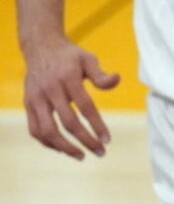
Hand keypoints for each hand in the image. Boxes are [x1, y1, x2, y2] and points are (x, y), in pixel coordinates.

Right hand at [22, 35, 118, 158]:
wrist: (41, 48)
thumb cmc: (70, 56)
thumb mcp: (88, 59)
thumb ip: (101, 74)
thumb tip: (117, 80)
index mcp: (68, 78)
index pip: (85, 107)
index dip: (97, 125)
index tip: (107, 140)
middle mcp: (50, 90)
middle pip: (68, 123)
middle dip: (85, 140)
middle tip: (100, 152)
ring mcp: (36, 99)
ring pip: (47, 131)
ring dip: (65, 147)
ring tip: (81, 156)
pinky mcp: (27, 104)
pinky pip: (34, 129)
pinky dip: (48, 142)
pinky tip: (63, 148)